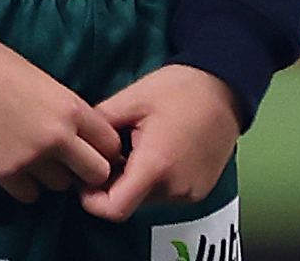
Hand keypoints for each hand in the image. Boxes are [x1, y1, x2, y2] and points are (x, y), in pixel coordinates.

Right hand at [0, 29, 118, 202]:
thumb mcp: (41, 79)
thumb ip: (63, 110)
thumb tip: (74, 135)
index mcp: (71, 108)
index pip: (111, 144)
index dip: (100, 147)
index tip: (86, 147)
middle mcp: (58, 136)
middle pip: (96, 173)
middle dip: (83, 169)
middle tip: (63, 161)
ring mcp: (31, 156)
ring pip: (61, 185)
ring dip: (48, 175)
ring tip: (27, 157)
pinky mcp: (4, 170)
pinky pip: (29, 195)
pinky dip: (22, 184)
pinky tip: (9, 165)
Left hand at [82, 63, 239, 218]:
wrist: (223, 90)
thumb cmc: (176, 90)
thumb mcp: (129, 100)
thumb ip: (99, 125)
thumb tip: (76, 142)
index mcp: (155, 166)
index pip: (115, 208)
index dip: (91, 199)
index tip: (83, 177)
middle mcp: (176, 188)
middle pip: (129, 202)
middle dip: (111, 182)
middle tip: (105, 151)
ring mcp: (191, 192)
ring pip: (146, 198)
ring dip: (132, 179)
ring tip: (130, 145)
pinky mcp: (200, 190)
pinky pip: (165, 193)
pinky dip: (152, 179)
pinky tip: (150, 149)